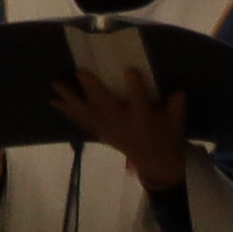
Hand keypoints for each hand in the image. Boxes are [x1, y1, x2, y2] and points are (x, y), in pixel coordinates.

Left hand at [52, 68, 195, 193]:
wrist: (154, 161)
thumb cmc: (166, 136)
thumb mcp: (176, 122)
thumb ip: (176, 106)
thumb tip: (179, 89)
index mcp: (144, 118)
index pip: (139, 100)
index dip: (135, 86)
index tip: (130, 70)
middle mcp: (122, 122)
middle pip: (106, 104)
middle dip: (93, 88)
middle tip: (80, 70)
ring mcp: (108, 128)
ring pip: (87, 112)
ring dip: (70, 98)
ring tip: (56, 83)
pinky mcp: (99, 132)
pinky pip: (81, 121)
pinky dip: (67, 111)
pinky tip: (53, 101)